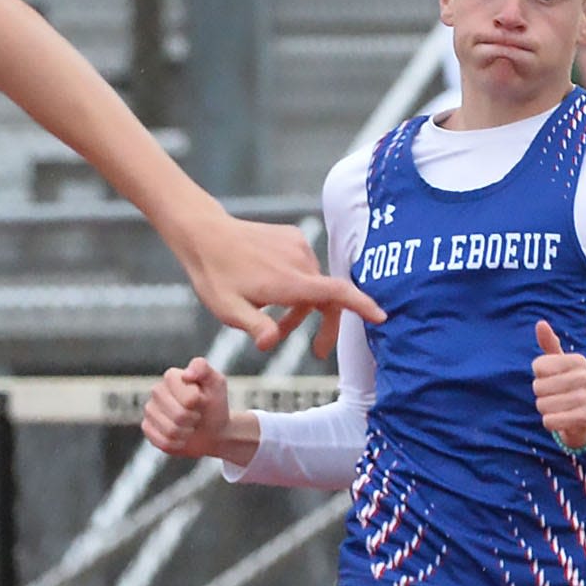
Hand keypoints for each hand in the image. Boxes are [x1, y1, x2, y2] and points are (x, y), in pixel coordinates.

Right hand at [141, 356, 238, 461]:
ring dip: (186, 433)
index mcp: (172, 376)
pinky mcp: (147, 427)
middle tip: (197, 415)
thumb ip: (203, 369)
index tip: (203, 400)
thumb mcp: (216, 383)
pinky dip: (177, 443)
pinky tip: (180, 437)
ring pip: (170, 431)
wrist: (212, 429)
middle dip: (193, 420)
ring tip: (189, 426)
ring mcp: (150, 410)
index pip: (188, 398)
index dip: (199, 404)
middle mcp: (157, 391)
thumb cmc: (215, 404)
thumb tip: (186, 374)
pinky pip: (162, 442)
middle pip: (178, 415)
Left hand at [173, 210, 381, 355]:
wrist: (205, 234)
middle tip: (318, 351)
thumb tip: (270, 343)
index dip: (361, 305)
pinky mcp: (293, 237)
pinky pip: (304, 268)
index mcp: (289, 280)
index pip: (336, 292)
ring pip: (314, 284)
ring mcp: (298, 245)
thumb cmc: (214, 275)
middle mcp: (300, 260)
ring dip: (302, 307)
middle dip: (324, 324)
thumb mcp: (229, 310)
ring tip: (274, 327)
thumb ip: (255, 326)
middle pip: (327, 296)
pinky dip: (296, 286)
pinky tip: (270, 295)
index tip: (380, 316)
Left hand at [532, 319, 585, 449]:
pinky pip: (550, 420)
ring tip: (558, 407)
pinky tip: (559, 419)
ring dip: (545, 409)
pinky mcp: (583, 418)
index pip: (539, 366)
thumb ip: (549, 344)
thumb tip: (540, 323)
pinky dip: (549, 422)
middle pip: (538, 386)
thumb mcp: (559, 363)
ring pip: (543, 404)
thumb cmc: (567, 386)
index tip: (551, 378)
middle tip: (554, 395)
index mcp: (578, 361)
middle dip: (540, 394)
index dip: (539, 375)